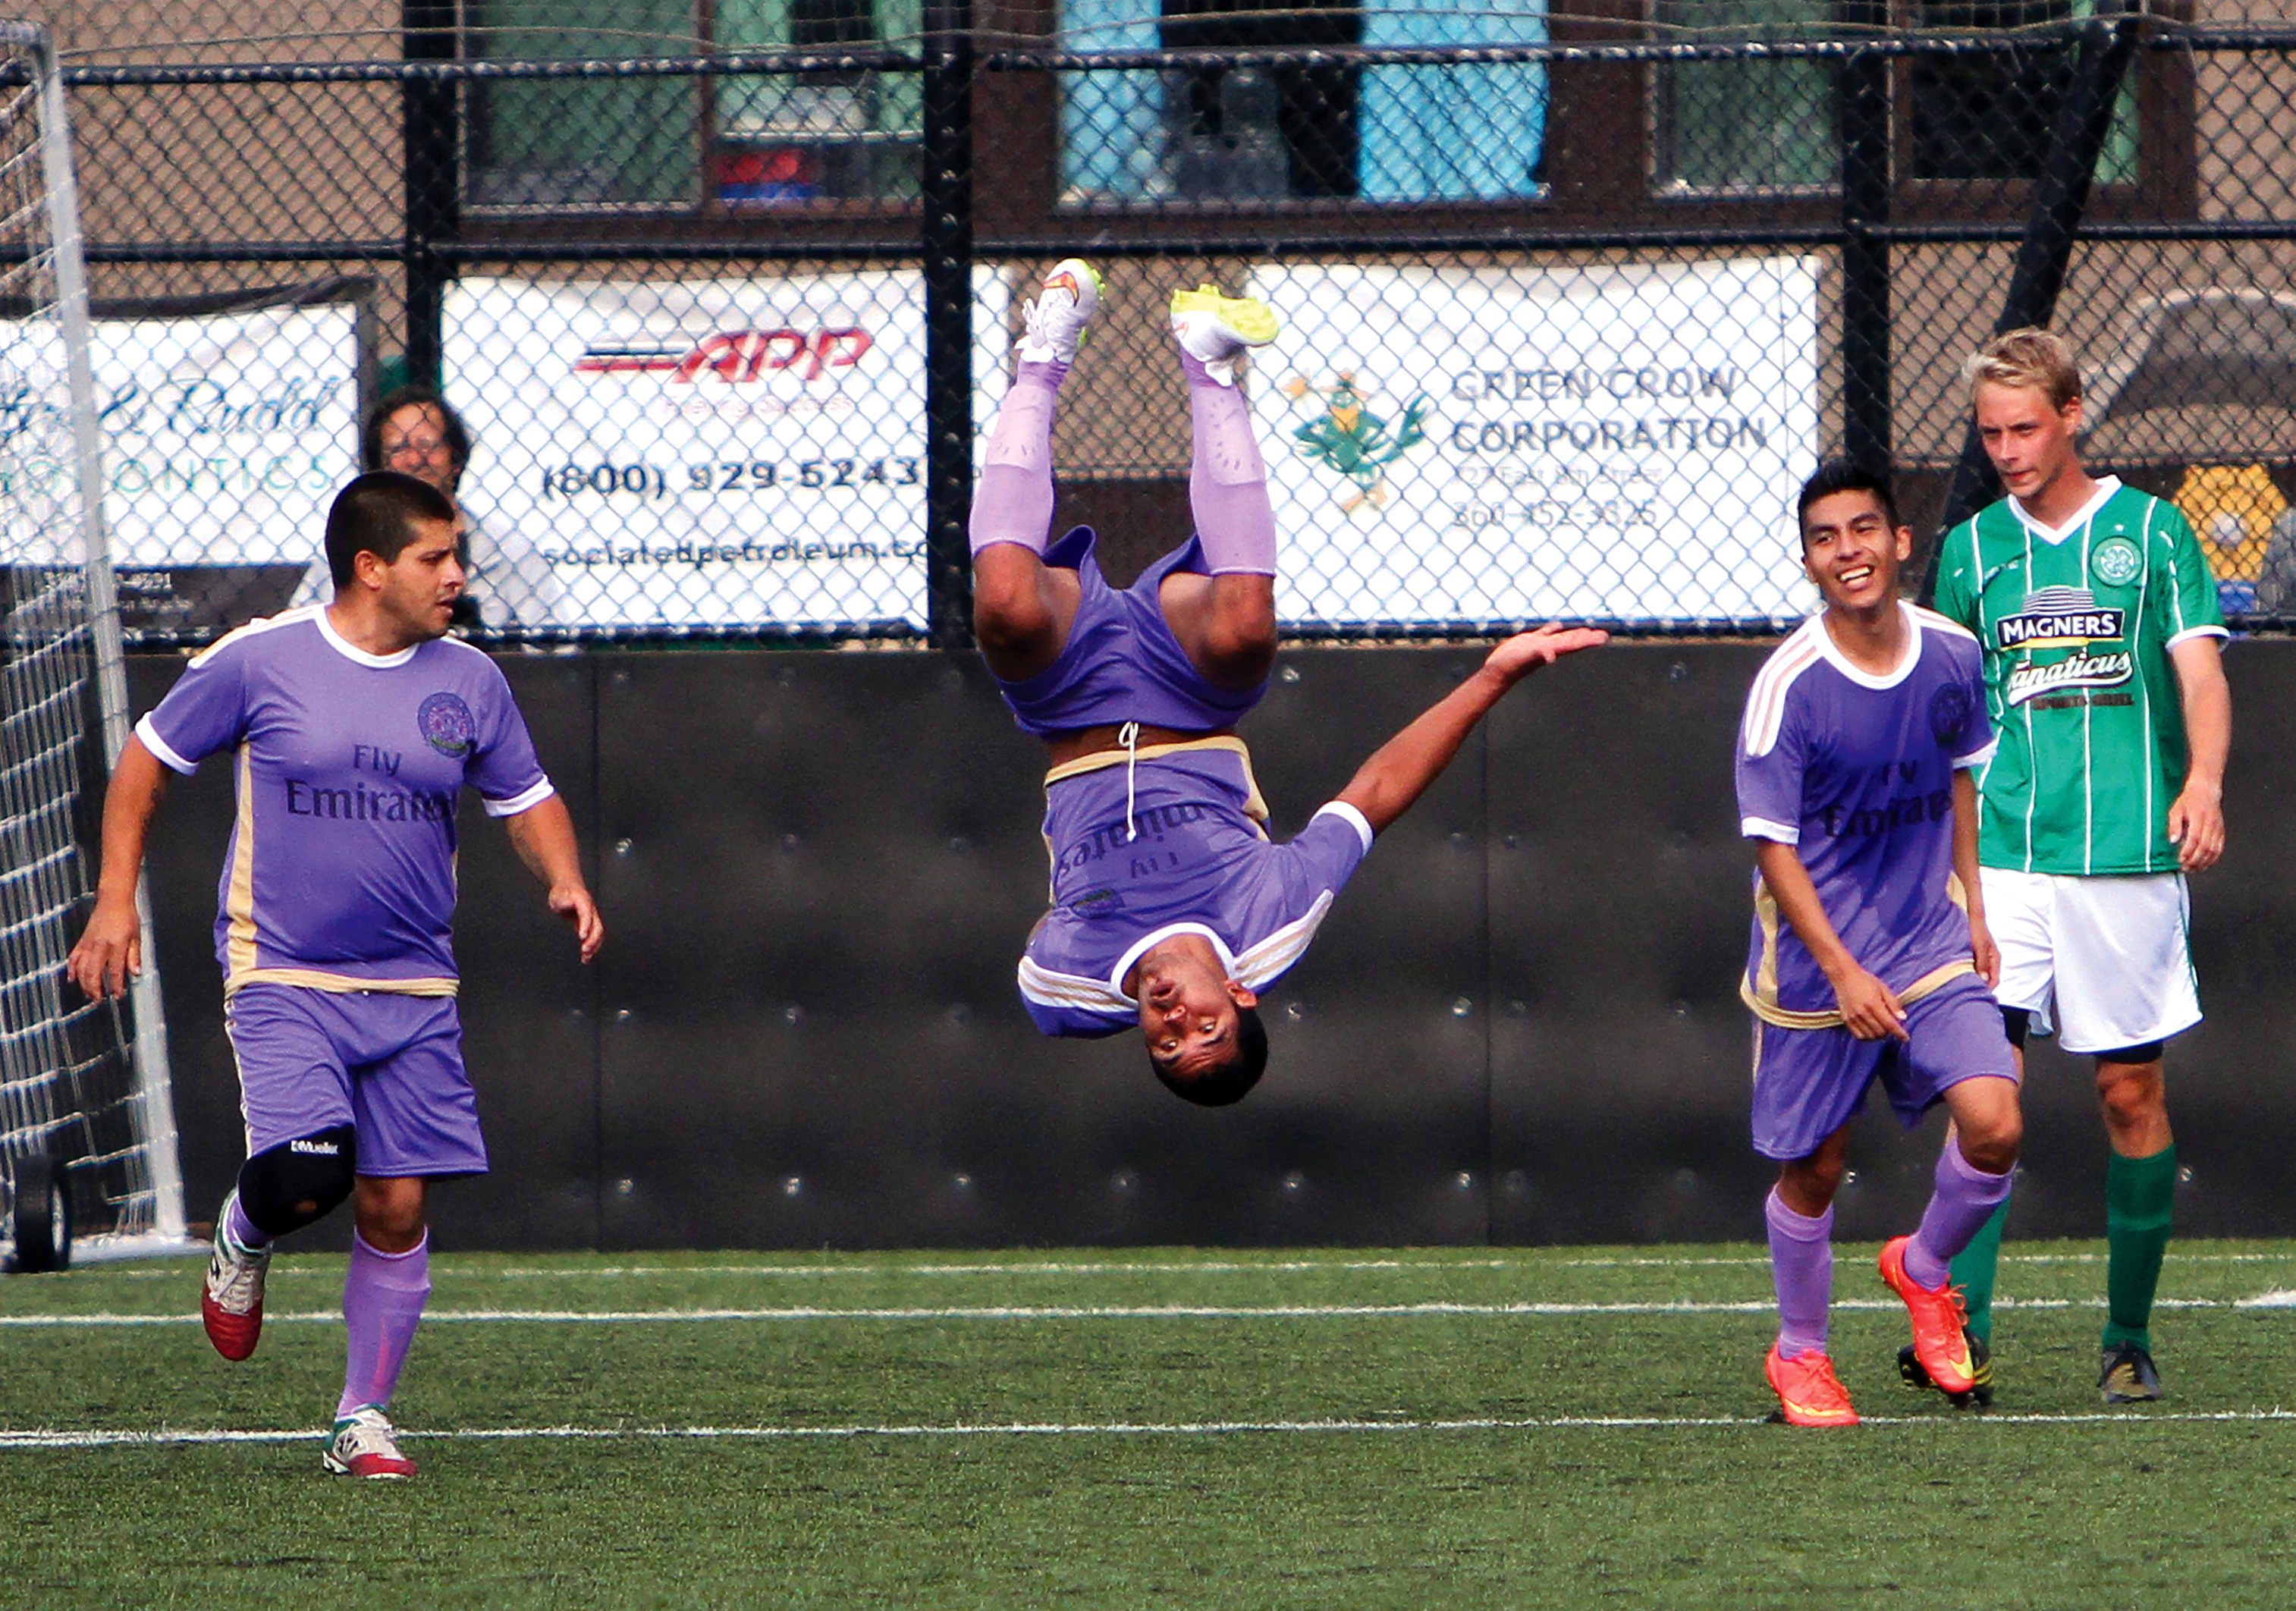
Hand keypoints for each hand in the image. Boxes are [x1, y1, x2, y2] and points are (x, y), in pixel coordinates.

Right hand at [68, 898, 140, 1000]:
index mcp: (116, 945)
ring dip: (84, 984)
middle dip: (95, 989)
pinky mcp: (81, 941)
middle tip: (99, 1000)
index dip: (116, 986)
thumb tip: (136, 973)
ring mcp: (88, 944)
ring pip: (81, 968)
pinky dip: (71, 970)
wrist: (113, 901)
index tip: (118, 995)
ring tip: (89, 994)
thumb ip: (134, 957)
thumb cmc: (127, 917)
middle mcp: (100, 946)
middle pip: (93, 973)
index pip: (115, 970)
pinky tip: (72, 979)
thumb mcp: (136, 937)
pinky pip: (73, 958)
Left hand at [550, 884, 604, 962]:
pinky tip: (585, 957)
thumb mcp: (559, 895)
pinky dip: (591, 948)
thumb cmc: (563, 893)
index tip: (582, 936)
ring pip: (597, 935)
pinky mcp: (589, 926)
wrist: (568, 888)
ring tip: (586, 957)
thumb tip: (568, 904)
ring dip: (593, 946)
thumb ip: (564, 901)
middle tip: (585, 949)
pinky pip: (593, 937)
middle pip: (597, 927)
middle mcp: (591, 911)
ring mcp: (592, 918)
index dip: (586, 925)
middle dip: (593, 939)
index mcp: (584, 901)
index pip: (587, 914)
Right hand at [1483, 624, 1609, 684]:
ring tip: (1586, 631)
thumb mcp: (1526, 657)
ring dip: (1574, 633)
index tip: (1603, 638)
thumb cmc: (1511, 666)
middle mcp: (1550, 648)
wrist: (1497, 672)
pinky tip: (1557, 625)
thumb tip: (1551, 657)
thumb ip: (1539, 655)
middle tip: (1603, 635)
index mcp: (1553, 650)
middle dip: (1588, 638)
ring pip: (1561, 637)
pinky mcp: (1528, 641)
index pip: (1575, 643)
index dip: (1589, 640)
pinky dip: (1553, 628)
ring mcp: (1540, 644)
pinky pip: (1545, 632)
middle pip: (1573, 641)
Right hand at [1830, 964, 1907, 1041]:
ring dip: (1879, 1035)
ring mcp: (1853, 1017)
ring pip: (1871, 1036)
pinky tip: (1871, 1030)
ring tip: (1881, 1027)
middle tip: (1891, 1025)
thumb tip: (1903, 1018)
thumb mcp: (1883, 989)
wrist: (1844, 976)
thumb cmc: (1865, 981)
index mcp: (1873, 1004)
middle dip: (1889, 1032)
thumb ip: (1894, 1004)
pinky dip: (1867, 1036)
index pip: (1890, 1024)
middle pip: (1881, 1032)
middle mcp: (1862, 1012)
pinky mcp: (1846, 1019)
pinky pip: (1859, 1035)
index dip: (1900, 1033)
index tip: (1906, 1038)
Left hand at [1968, 914, 1999, 989]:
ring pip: (1980, 974)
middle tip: (1967, 992)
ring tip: (1962, 985)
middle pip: (1987, 979)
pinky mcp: (1974, 956)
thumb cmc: (1976, 930)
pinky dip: (1968, 972)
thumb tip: (1983, 980)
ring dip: (1973, 979)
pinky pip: (1973, 968)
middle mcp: (1990, 960)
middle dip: (1979, 986)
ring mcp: (1982, 958)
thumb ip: (1982, 963)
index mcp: (1995, 959)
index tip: (1976, 995)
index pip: (1994, 980)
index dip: (1987, 989)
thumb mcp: (1979, 946)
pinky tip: (1959, 975)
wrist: (1971, 917)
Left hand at [2167, 782, 2223, 872]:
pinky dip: (2213, 858)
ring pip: (2214, 850)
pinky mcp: (2221, 831)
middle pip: (2205, 847)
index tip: (2180, 859)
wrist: (2206, 791)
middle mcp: (2211, 824)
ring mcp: (2218, 828)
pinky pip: (2220, 848)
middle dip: (2195, 860)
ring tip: (2194, 868)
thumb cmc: (2190, 800)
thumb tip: (2173, 840)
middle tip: (2185, 867)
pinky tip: (2205, 864)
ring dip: (2204, 862)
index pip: (2195, 838)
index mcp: (2199, 818)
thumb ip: (2174, 825)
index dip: (2188, 851)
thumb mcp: (2176, 810)